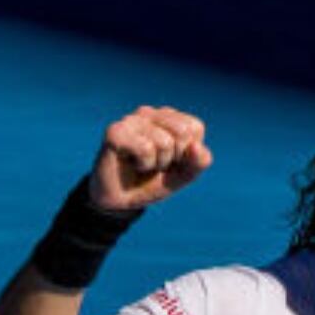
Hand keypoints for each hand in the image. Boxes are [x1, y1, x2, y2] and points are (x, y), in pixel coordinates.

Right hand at [86, 106, 213, 213]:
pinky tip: (132, 163)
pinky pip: (146, 148)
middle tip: (156, 164)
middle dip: (174, 157)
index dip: (187, 153)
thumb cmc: (150, 182)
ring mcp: (131, 120)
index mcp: (168, 117)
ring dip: (157, 163)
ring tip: (143, 165)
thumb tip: (196, 146)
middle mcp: (150, 113)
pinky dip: (144, 164)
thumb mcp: (182, 175)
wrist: (119, 201)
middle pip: (183, 131)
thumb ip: (199, 162)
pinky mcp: (116, 131)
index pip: (195, 128)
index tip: (170, 161)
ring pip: (165, 142)